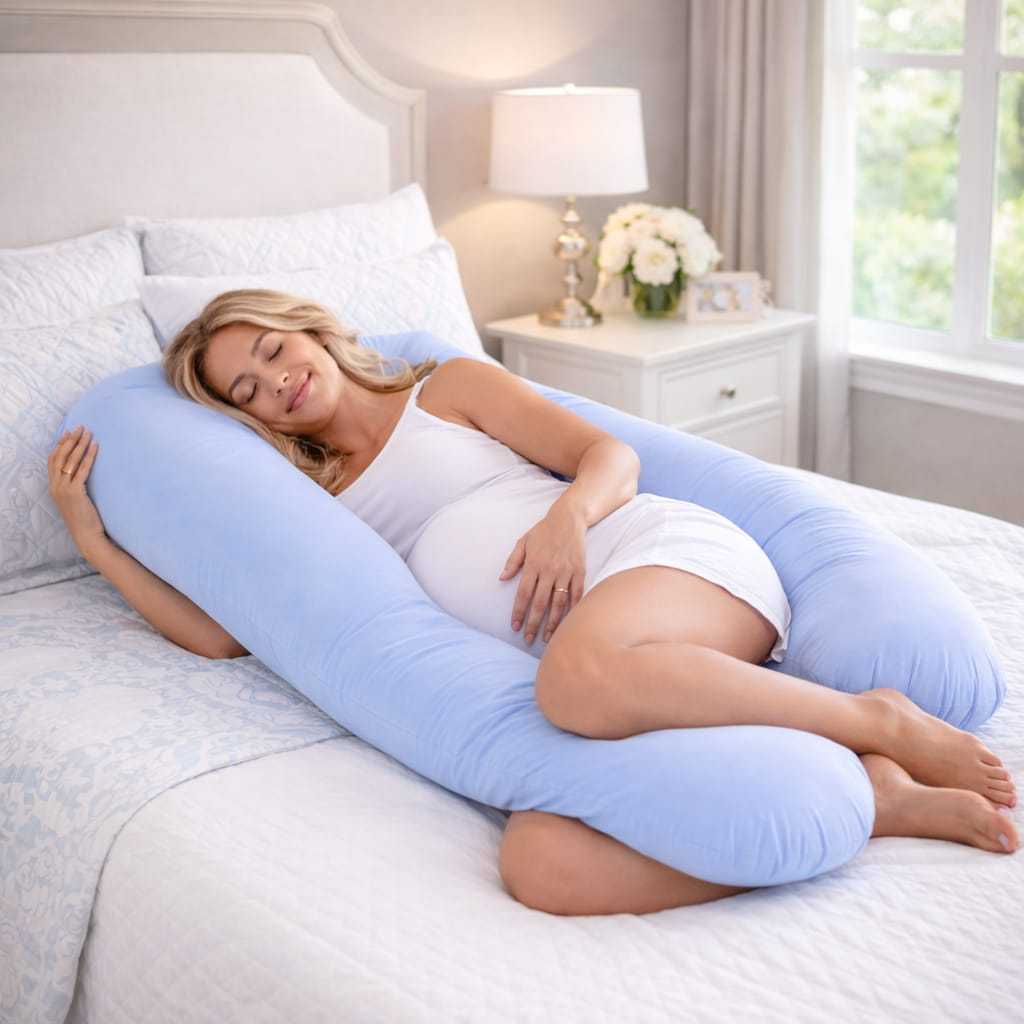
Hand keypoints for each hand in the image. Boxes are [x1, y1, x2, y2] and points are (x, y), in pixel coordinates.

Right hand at [48, 425, 105, 558]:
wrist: (86, 535)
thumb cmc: (84, 518)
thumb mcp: (75, 498)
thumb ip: (74, 485)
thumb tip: (82, 470)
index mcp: (53, 486)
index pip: (53, 460)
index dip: (60, 445)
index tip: (68, 432)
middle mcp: (55, 486)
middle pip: (60, 456)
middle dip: (70, 440)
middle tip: (80, 427)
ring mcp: (63, 489)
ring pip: (70, 460)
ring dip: (80, 444)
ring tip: (88, 432)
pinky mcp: (75, 492)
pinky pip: (82, 470)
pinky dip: (89, 456)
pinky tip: (95, 446)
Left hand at [498, 507, 585, 646]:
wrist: (569, 519)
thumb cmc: (543, 531)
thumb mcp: (523, 542)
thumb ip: (512, 561)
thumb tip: (502, 578)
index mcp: (533, 564)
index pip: (523, 594)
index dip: (519, 612)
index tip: (515, 627)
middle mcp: (549, 570)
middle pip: (540, 603)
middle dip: (533, 623)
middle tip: (529, 639)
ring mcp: (566, 572)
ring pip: (559, 603)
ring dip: (553, 622)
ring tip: (547, 638)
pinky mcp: (580, 571)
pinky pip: (576, 594)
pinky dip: (572, 610)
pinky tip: (568, 622)